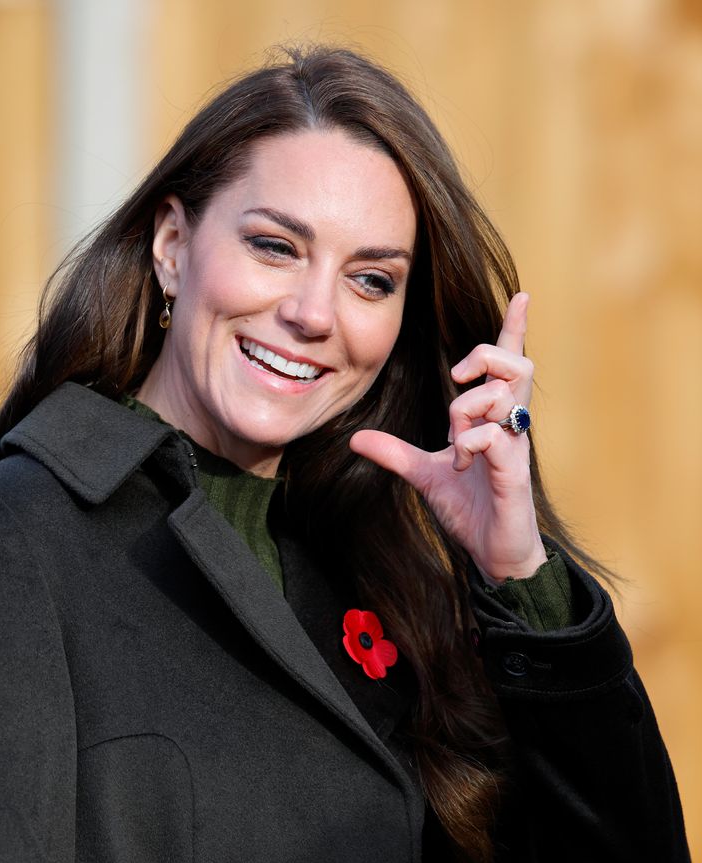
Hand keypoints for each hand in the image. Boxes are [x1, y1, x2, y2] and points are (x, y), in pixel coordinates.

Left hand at [350, 292, 546, 584]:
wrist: (492, 551)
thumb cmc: (470, 508)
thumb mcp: (424, 474)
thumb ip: (395, 453)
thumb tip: (356, 438)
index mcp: (491, 418)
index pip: (506, 365)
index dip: (514, 330)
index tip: (522, 296)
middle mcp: (509, 425)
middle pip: (516, 363)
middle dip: (484, 358)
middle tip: (456, 379)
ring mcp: (515, 446)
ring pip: (504, 395)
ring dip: (469, 408)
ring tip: (454, 440)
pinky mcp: (515, 472)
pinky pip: (495, 436)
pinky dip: (469, 443)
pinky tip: (460, 463)